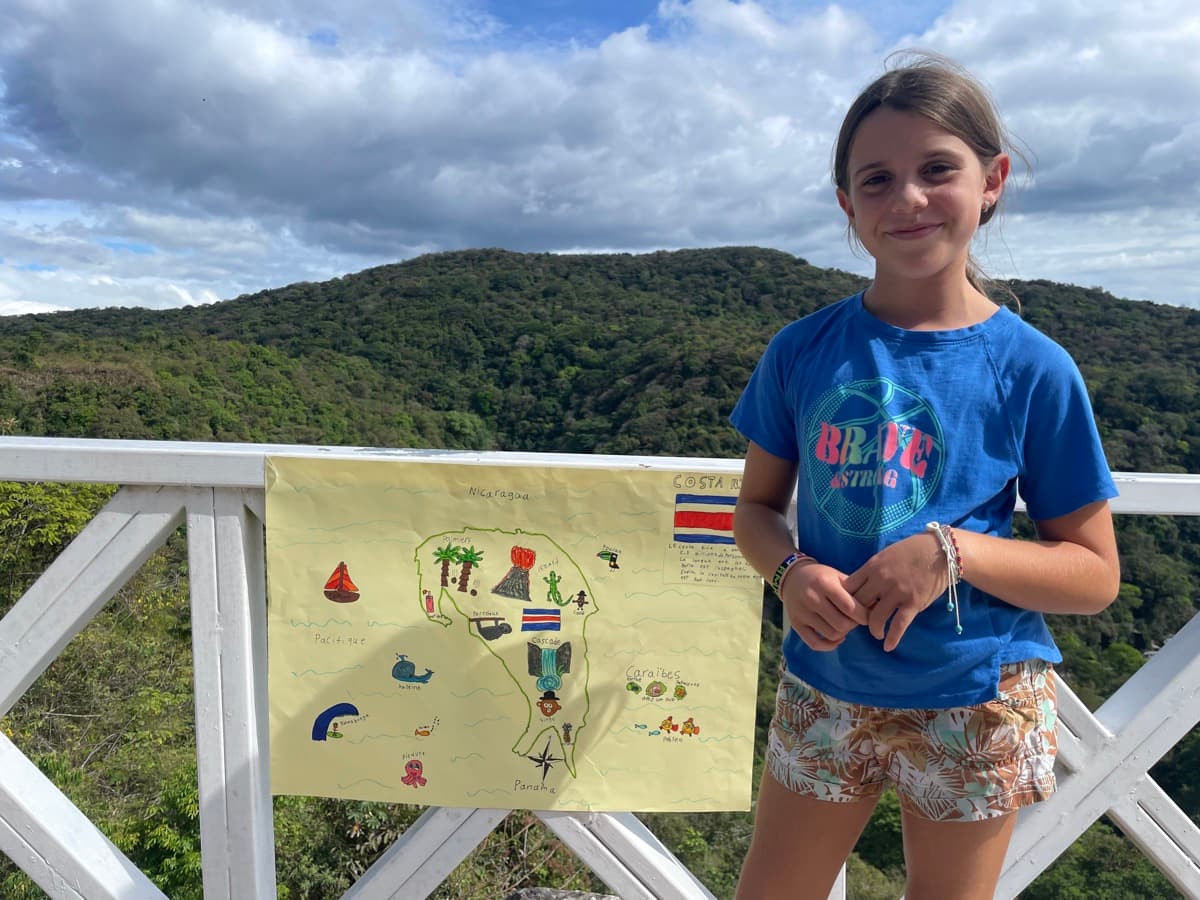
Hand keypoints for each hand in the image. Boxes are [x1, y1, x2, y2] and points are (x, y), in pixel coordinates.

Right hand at [779, 562, 871, 650]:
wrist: (792, 577)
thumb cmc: (821, 577)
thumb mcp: (838, 576)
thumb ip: (855, 591)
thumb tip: (878, 606)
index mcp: (824, 584)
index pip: (849, 607)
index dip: (864, 615)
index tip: (869, 616)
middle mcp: (811, 598)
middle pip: (841, 624)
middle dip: (854, 625)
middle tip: (857, 620)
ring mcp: (802, 613)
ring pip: (831, 634)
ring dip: (844, 634)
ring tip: (846, 625)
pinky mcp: (796, 624)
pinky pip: (815, 643)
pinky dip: (829, 645)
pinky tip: (837, 638)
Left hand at [843, 533, 947, 651]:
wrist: (941, 551)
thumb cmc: (912, 550)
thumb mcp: (886, 555)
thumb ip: (872, 570)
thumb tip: (859, 586)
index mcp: (872, 566)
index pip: (848, 587)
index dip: (844, 599)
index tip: (847, 607)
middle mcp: (881, 579)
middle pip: (858, 604)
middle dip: (856, 616)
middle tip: (860, 623)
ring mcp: (898, 592)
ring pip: (875, 618)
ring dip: (873, 629)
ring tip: (876, 633)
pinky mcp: (914, 603)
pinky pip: (899, 625)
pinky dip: (892, 638)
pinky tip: (888, 647)